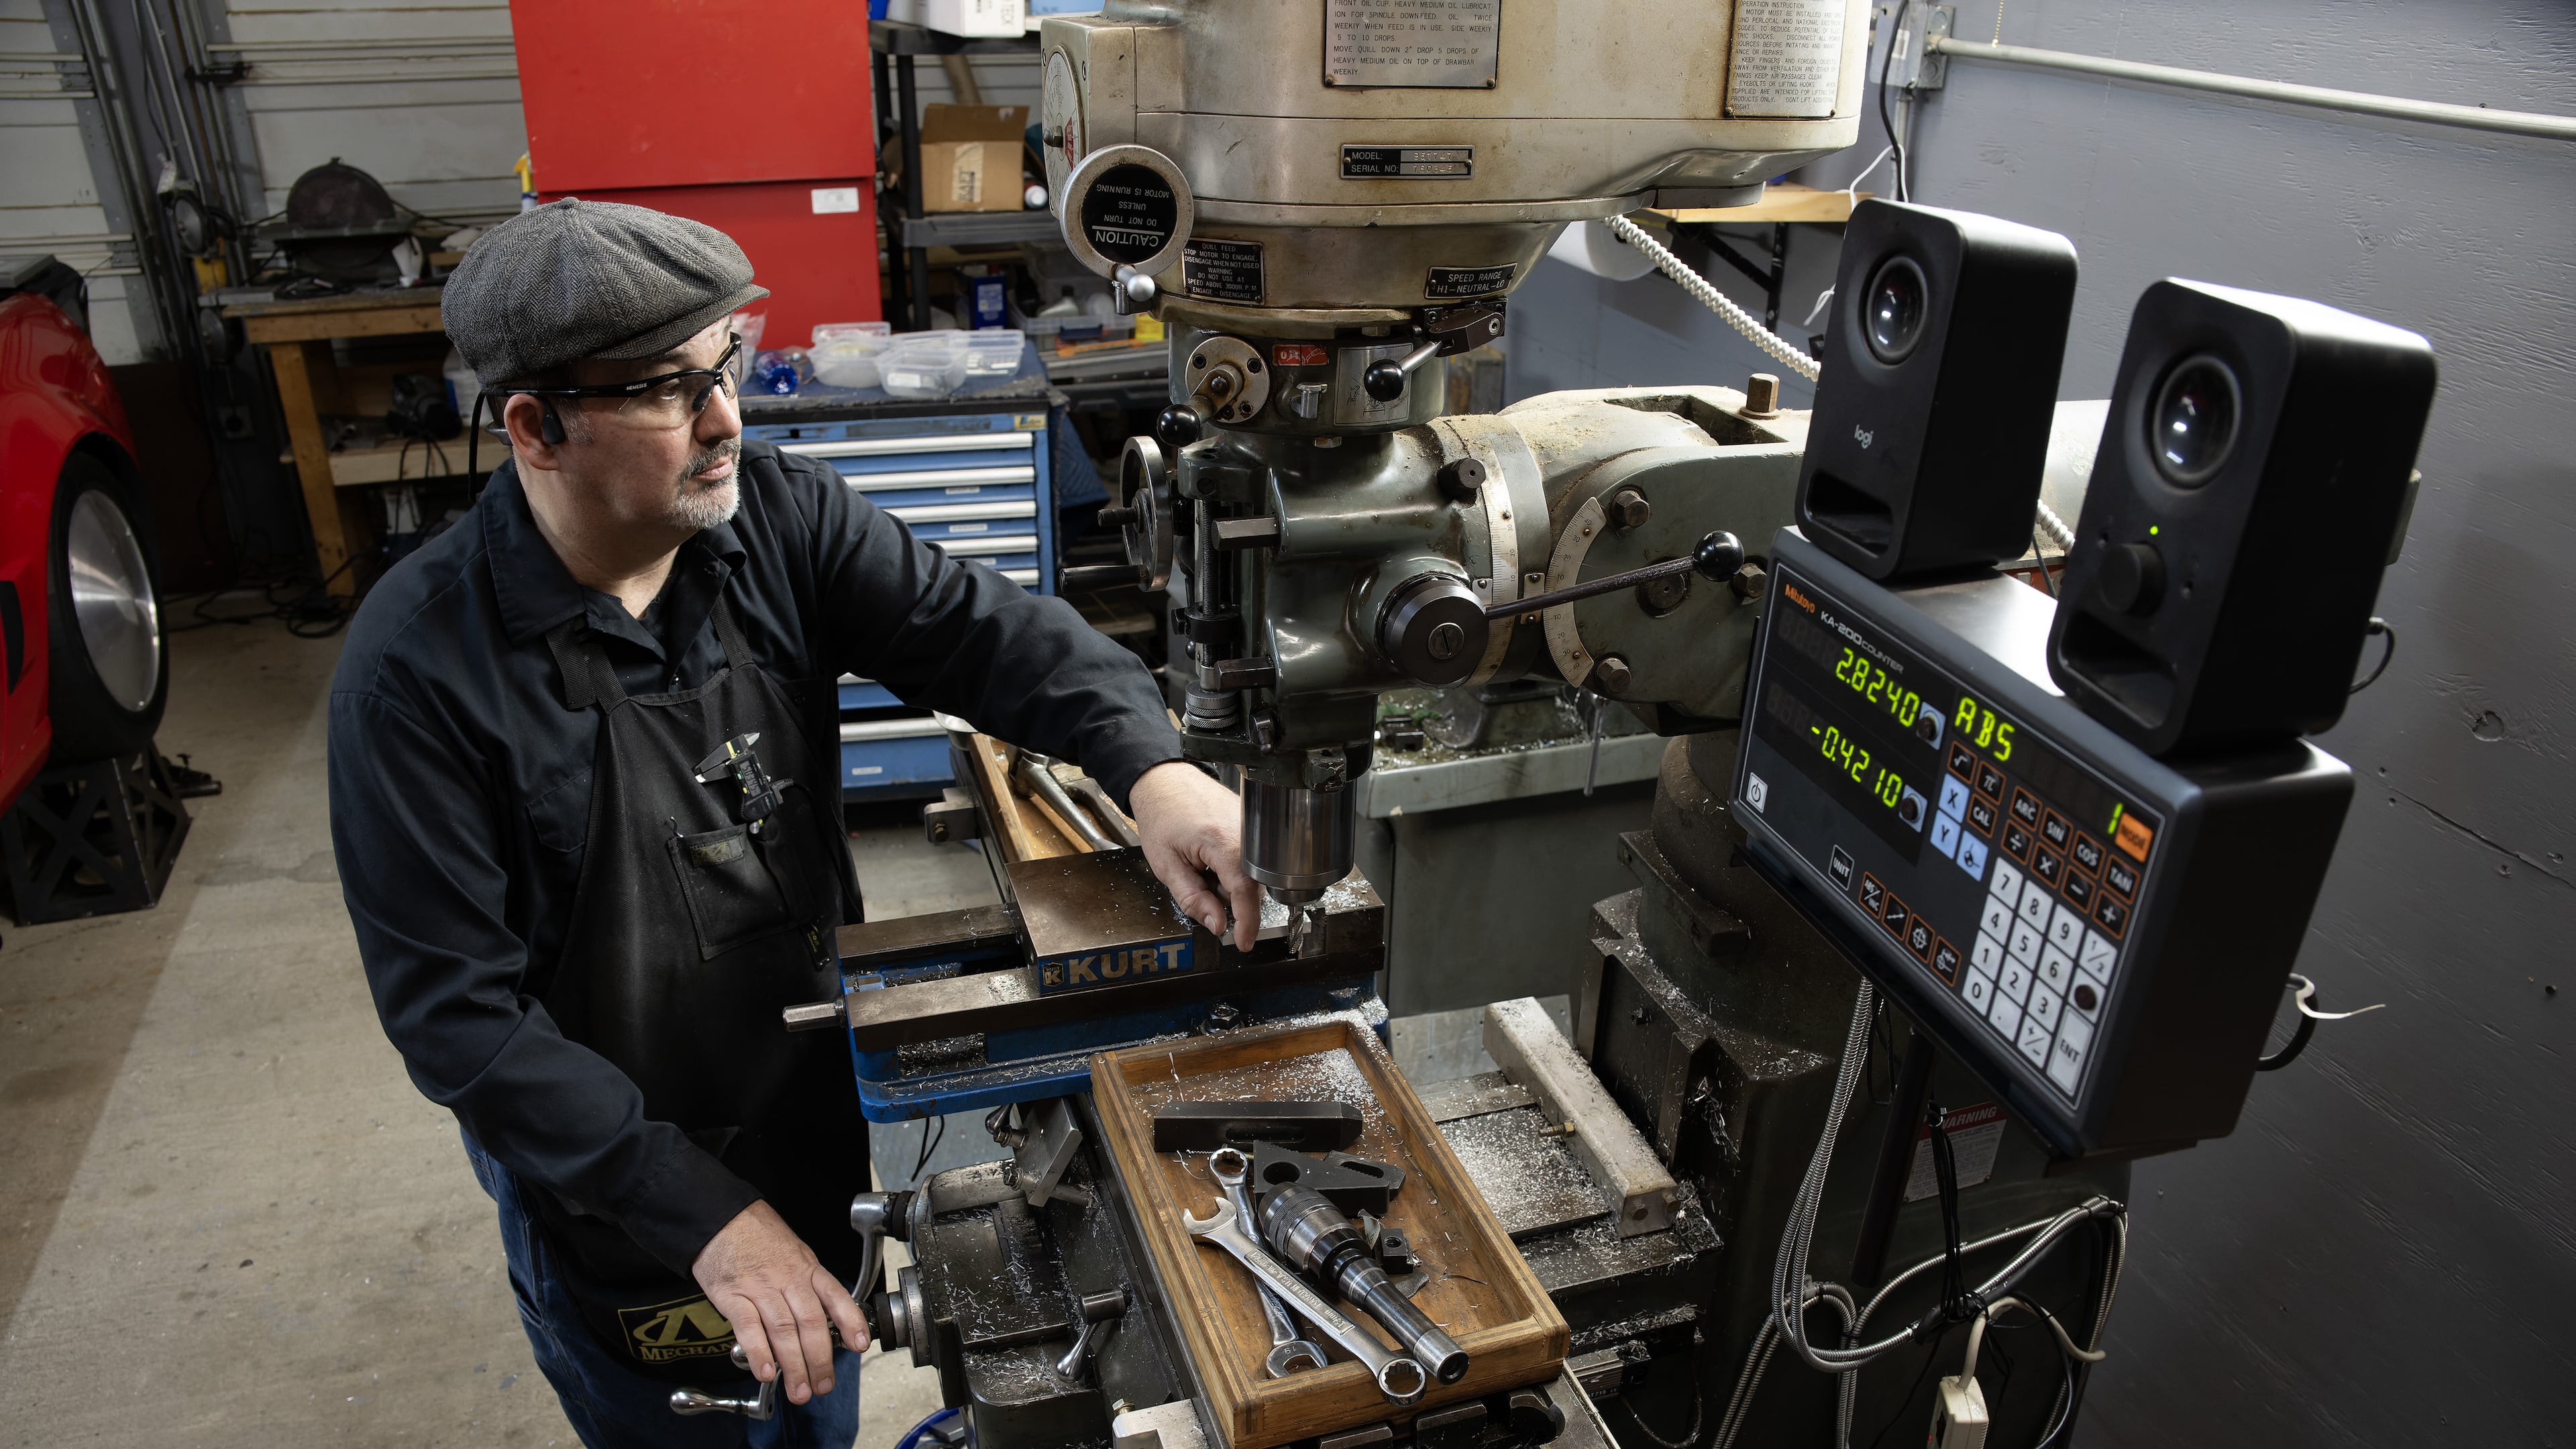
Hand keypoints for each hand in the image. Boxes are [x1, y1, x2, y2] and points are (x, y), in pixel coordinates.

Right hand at [691, 1200, 868, 1404]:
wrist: (719, 1217)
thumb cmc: (756, 1234)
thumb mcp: (793, 1250)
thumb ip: (806, 1280)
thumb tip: (822, 1312)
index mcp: (806, 1267)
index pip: (836, 1296)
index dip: (850, 1322)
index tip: (860, 1344)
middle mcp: (788, 1279)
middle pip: (811, 1323)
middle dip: (820, 1360)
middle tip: (823, 1385)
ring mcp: (760, 1288)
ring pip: (784, 1331)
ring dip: (793, 1366)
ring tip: (799, 1391)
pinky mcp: (732, 1295)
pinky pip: (749, 1328)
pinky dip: (759, 1352)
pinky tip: (766, 1372)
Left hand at [1129, 760, 1262, 950]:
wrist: (1165, 780)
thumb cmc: (1161, 816)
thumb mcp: (1167, 867)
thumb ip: (1193, 899)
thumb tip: (1218, 925)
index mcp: (1221, 840)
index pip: (1244, 891)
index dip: (1247, 922)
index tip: (1243, 942)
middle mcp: (1243, 830)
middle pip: (1250, 884)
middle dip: (1228, 898)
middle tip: (1200, 885)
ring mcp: (1251, 825)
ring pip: (1251, 873)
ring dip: (1229, 882)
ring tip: (1202, 866)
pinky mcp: (1252, 824)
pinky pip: (1251, 859)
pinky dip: (1231, 867)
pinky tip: (1211, 857)